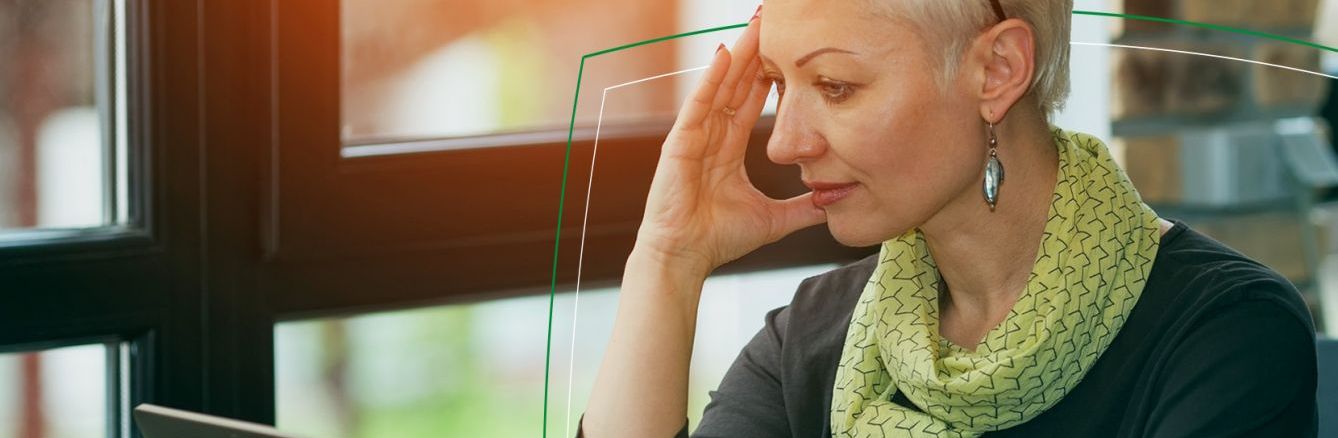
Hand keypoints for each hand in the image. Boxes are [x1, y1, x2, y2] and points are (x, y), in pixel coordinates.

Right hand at [635, 15, 826, 275]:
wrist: (685, 257)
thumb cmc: (717, 239)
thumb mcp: (773, 220)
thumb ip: (803, 208)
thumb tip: (834, 203)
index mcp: (727, 148)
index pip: (751, 101)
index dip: (768, 74)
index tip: (787, 50)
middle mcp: (710, 136)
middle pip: (736, 84)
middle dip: (754, 53)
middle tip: (771, 22)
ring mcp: (694, 136)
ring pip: (719, 86)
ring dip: (737, 55)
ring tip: (755, 26)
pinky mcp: (680, 142)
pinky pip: (698, 103)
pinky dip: (710, 78)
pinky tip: (724, 54)